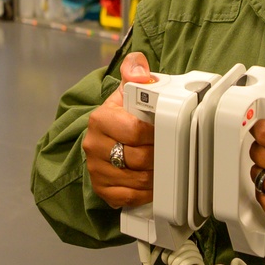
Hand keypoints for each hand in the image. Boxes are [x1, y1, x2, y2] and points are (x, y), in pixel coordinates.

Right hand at [83, 52, 155, 208]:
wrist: (105, 135)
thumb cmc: (123, 114)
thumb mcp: (128, 90)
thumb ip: (135, 72)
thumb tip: (138, 67)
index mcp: (100, 119)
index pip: (136, 131)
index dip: (157, 134)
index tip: (167, 131)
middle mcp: (94, 145)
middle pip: (138, 158)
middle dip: (159, 156)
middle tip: (170, 151)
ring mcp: (96, 169)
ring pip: (136, 180)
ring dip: (156, 176)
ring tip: (165, 166)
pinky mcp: (100, 188)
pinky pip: (128, 197)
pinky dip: (144, 193)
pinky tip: (153, 184)